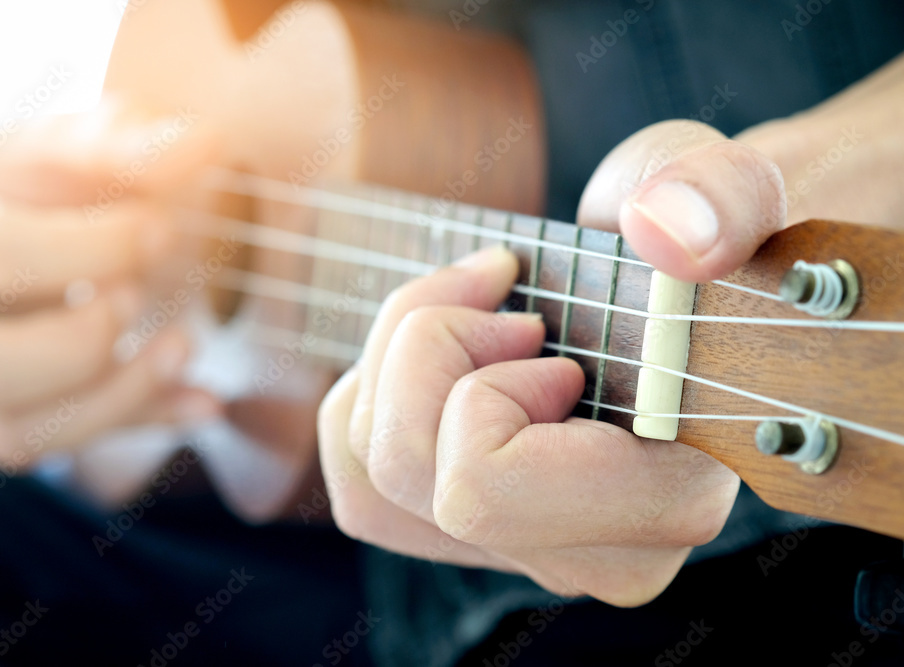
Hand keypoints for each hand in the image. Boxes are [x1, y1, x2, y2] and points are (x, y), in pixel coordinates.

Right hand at [0, 108, 222, 466]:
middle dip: (79, 343)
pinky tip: (204, 401)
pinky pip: (64, 451)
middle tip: (142, 298)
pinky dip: (143, 424)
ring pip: (16, 431)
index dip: (90, 247)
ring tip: (184, 346)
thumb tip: (199, 144)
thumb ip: (116, 144)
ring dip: (117, 397)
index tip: (164, 227)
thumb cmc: (22, 195)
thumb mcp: (56, 154)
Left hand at [317, 120, 789, 605]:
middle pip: (416, 479)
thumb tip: (669, 238)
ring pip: (376, 479)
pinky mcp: (474, 531)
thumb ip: (727, 198)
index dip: (483, 388)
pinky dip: (377, 393)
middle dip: (431, 357)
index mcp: (670, 497)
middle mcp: (597, 552)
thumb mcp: (731, 186)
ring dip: (401, 359)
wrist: (685, 283)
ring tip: (482, 306)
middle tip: (507, 306)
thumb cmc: (702, 243)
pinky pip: (361, 481)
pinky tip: (444, 349)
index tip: (538, 327)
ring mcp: (529, 548)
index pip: (483, 489)